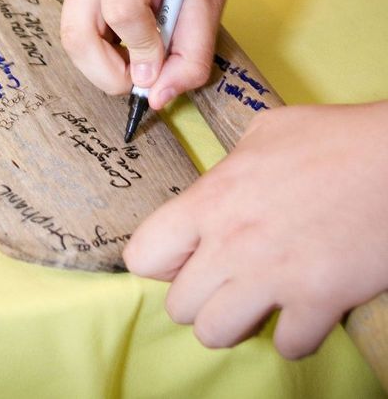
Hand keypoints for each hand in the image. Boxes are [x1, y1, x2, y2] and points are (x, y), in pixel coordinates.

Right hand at [60, 0, 235, 105]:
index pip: (121, 9)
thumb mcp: (209, 10)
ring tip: (140, 56)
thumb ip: (190, 58)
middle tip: (142, 80)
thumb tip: (156, 97)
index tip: (159, 68)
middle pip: (79, 31)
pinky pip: (77, 31)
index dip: (140, 49)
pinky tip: (129, 42)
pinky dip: (102, 52)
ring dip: (105, 64)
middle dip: (109, 71)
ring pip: (72, 37)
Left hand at [124, 102, 387, 357]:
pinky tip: (303, 307)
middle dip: (199, 295)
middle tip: (226, 278)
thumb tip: (220, 180)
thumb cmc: (333, 136)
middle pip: (178, 306)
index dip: (160, 260)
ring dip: (234, 321)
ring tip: (257, 298)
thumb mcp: (266, 132)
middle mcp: (232, 244)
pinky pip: (286, 346)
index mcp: (213, 199)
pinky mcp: (318, 302)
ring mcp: (273, 277)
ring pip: (215, 335)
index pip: (143, 254)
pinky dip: (293, 334)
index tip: (185, 255)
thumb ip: (230, 164)